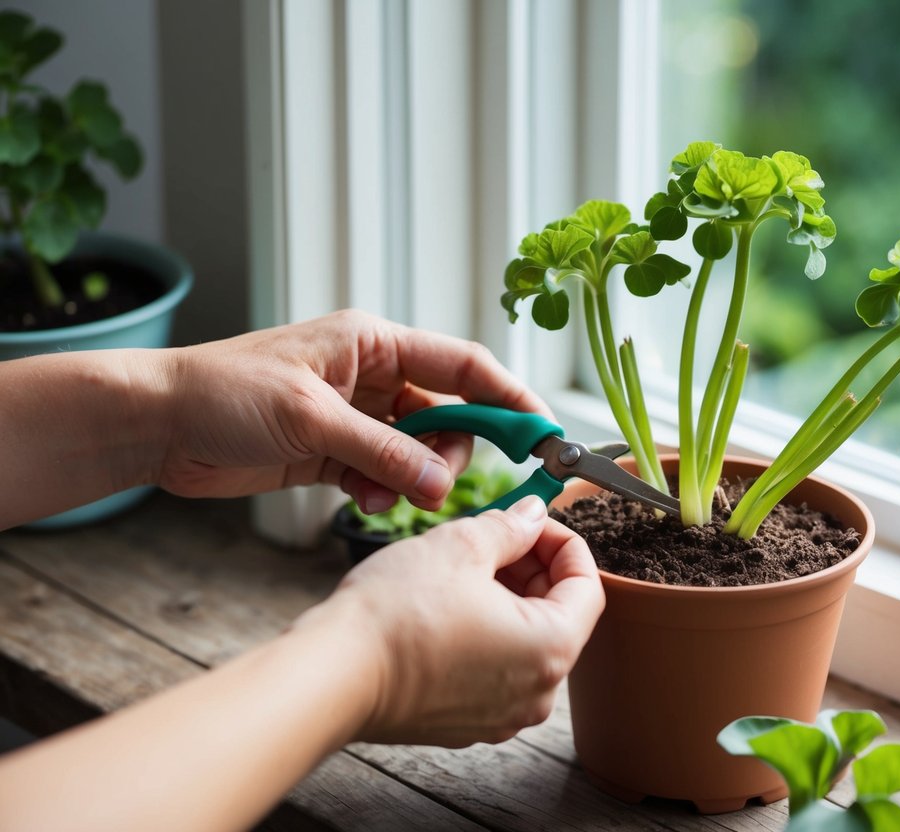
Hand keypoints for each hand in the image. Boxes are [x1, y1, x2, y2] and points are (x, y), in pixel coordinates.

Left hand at [157, 309, 549, 511]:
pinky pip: (385, 474)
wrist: (158, 424)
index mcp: (373, 343)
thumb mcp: (311, 420)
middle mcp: (371, 375)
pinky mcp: (335, 451)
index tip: (540, 431)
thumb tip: (443, 482)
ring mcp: (355, 415)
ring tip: (386, 496)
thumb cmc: (223, 393)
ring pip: (418, 449)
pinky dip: (385, 492)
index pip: (462, 365)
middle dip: (453, 450)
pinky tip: (363, 502)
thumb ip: (383, 452)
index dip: (508, 395)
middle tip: (442, 481)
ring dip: (414, 478)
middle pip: (447, 412)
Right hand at [301, 496, 604, 746]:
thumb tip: (531, 515)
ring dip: (508, 597)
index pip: (587, 586)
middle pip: (558, 615)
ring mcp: (500, 716)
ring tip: (466, 565)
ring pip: (524, 642)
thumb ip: (510, 527)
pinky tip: (447, 603)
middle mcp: (536, 694)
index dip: (563, 542)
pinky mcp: (465, 724)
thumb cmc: (396, 614)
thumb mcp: (461, 545)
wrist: (332, 675)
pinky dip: (484, 632)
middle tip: (497, 535)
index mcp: (551, 649)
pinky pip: (494, 669)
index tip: (533, 520)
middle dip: (533, 567)